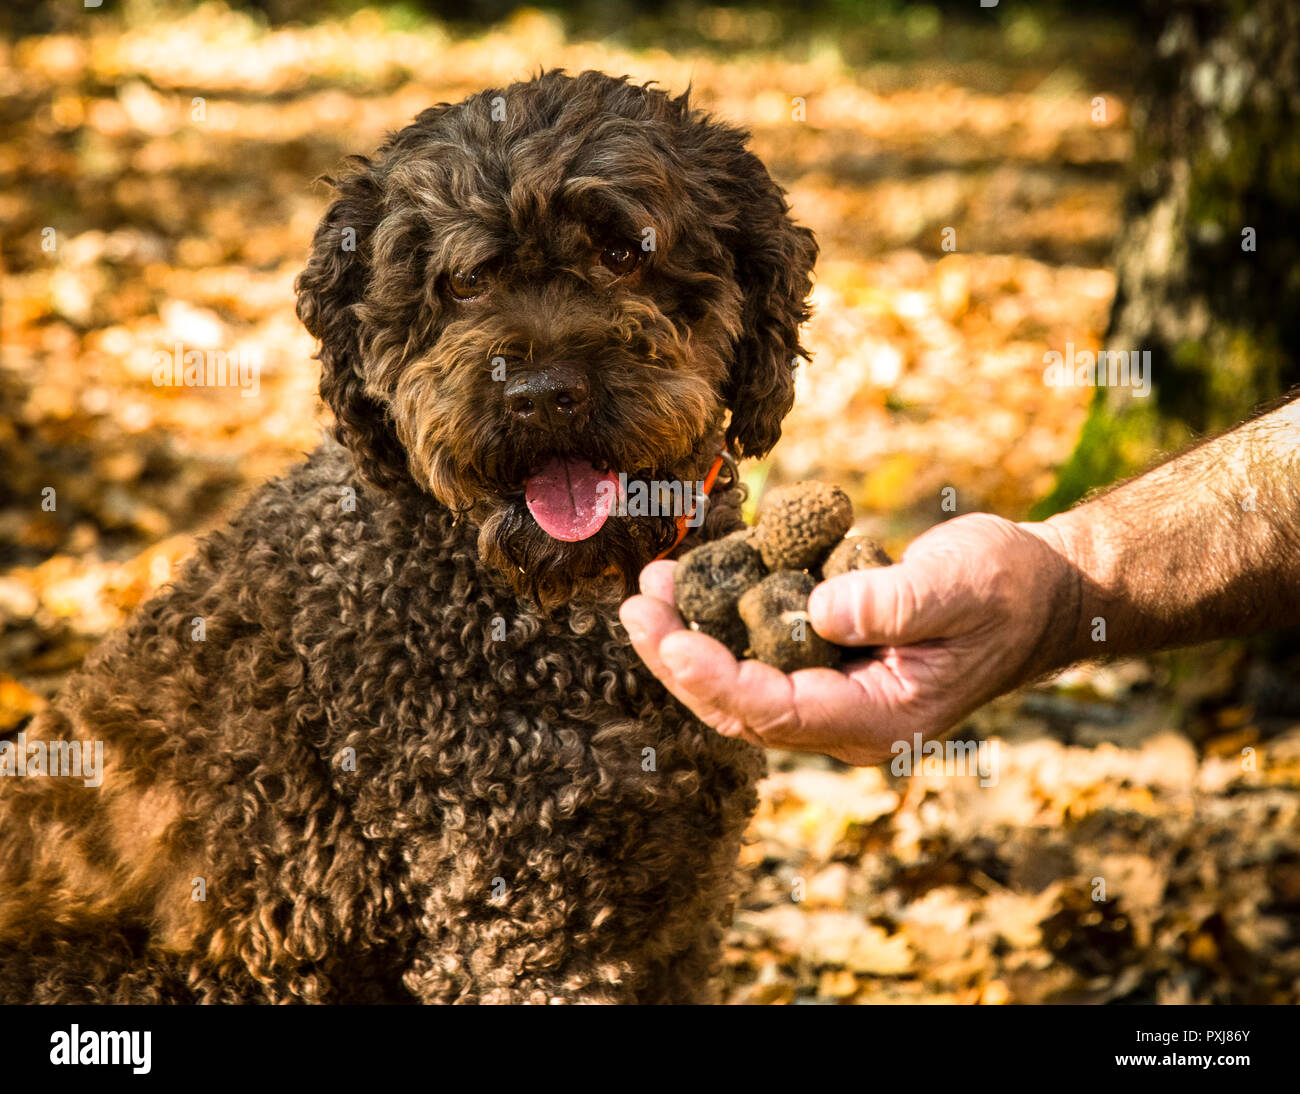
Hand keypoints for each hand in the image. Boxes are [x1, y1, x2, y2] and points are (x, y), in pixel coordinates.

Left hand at [619, 513, 1078, 765]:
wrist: (1039, 592)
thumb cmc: (1007, 587)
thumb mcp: (960, 585)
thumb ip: (892, 602)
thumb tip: (817, 612)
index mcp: (881, 719)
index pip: (777, 713)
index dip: (714, 680)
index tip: (666, 640)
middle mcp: (848, 721)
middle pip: (741, 709)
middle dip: (679, 660)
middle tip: (635, 608)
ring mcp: (835, 698)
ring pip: (740, 687)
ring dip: (689, 641)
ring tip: (651, 589)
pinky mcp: (827, 667)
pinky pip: (759, 657)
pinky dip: (721, 624)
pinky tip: (694, 583)